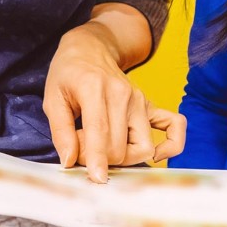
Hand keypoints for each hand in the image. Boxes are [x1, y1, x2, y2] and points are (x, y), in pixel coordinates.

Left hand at [43, 23, 186, 182]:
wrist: (90, 49)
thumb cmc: (68, 74)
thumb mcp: (52, 98)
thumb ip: (60, 131)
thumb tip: (69, 160)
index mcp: (94, 89)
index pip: (100, 130)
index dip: (98, 158)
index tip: (97, 178)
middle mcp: (123, 95)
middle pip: (120, 146)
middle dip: (99, 158)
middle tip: (80, 146)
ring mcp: (139, 100)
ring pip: (144, 146)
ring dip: (124, 158)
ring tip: (104, 146)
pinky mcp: (149, 105)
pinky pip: (174, 125)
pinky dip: (171, 144)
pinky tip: (157, 155)